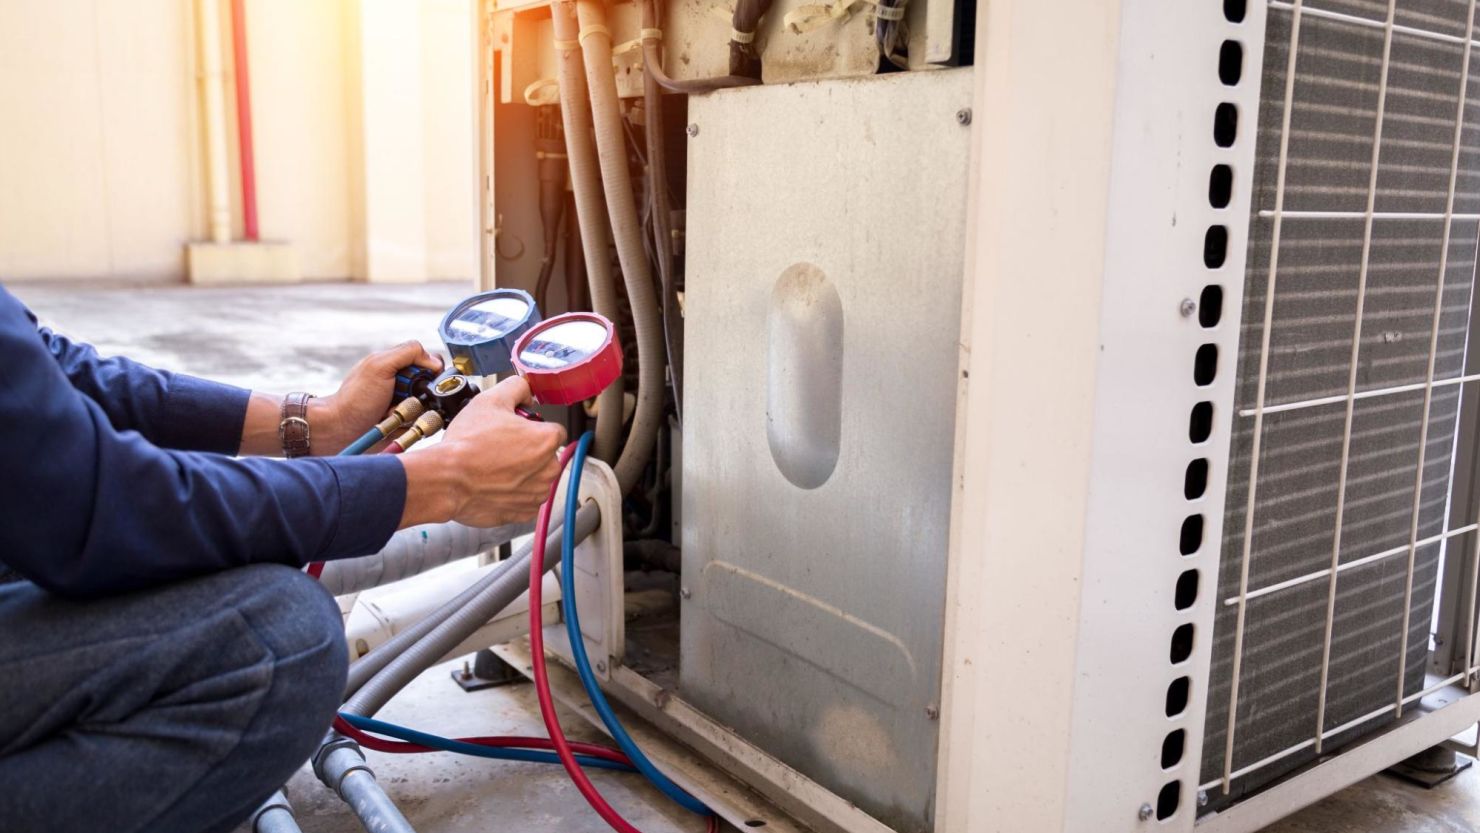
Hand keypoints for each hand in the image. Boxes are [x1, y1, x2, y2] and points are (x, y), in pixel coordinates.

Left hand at [311, 341, 442, 454]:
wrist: (340, 431)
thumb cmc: (354, 398)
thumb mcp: (379, 366)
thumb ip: (407, 353)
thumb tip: (435, 361)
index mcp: (399, 365)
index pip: (431, 362)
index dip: (432, 372)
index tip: (424, 381)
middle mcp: (405, 383)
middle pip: (434, 386)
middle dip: (423, 395)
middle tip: (403, 399)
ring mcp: (407, 404)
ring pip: (432, 407)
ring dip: (417, 412)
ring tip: (394, 414)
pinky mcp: (407, 424)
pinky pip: (424, 425)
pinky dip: (414, 426)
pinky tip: (396, 425)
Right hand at [397, 376, 567, 527]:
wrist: (446, 480)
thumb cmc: (467, 445)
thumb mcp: (490, 400)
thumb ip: (516, 388)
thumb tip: (525, 389)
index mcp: (546, 441)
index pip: (553, 430)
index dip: (532, 427)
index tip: (516, 429)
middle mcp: (547, 470)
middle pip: (546, 455)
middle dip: (528, 450)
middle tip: (500, 446)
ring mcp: (536, 493)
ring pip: (536, 477)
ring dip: (521, 472)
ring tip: (493, 465)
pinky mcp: (523, 512)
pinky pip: (524, 499)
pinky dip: (512, 493)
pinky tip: (493, 483)